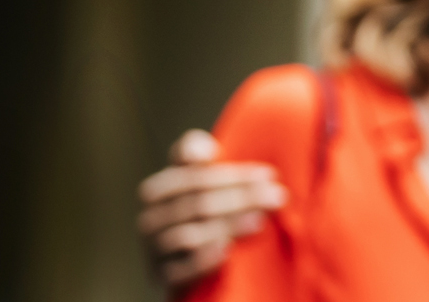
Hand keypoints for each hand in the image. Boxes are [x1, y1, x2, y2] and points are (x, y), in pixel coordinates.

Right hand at [137, 129, 286, 288]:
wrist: (189, 262)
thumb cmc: (202, 208)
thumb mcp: (199, 179)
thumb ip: (196, 154)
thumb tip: (202, 150)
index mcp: (157, 191)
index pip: (193, 179)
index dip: (232, 176)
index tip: (269, 175)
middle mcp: (150, 220)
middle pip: (196, 206)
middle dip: (240, 198)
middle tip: (277, 197)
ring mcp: (154, 251)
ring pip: (188, 236)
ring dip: (228, 227)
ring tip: (260, 221)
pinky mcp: (162, 277)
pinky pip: (179, 270)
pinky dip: (203, 260)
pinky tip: (228, 251)